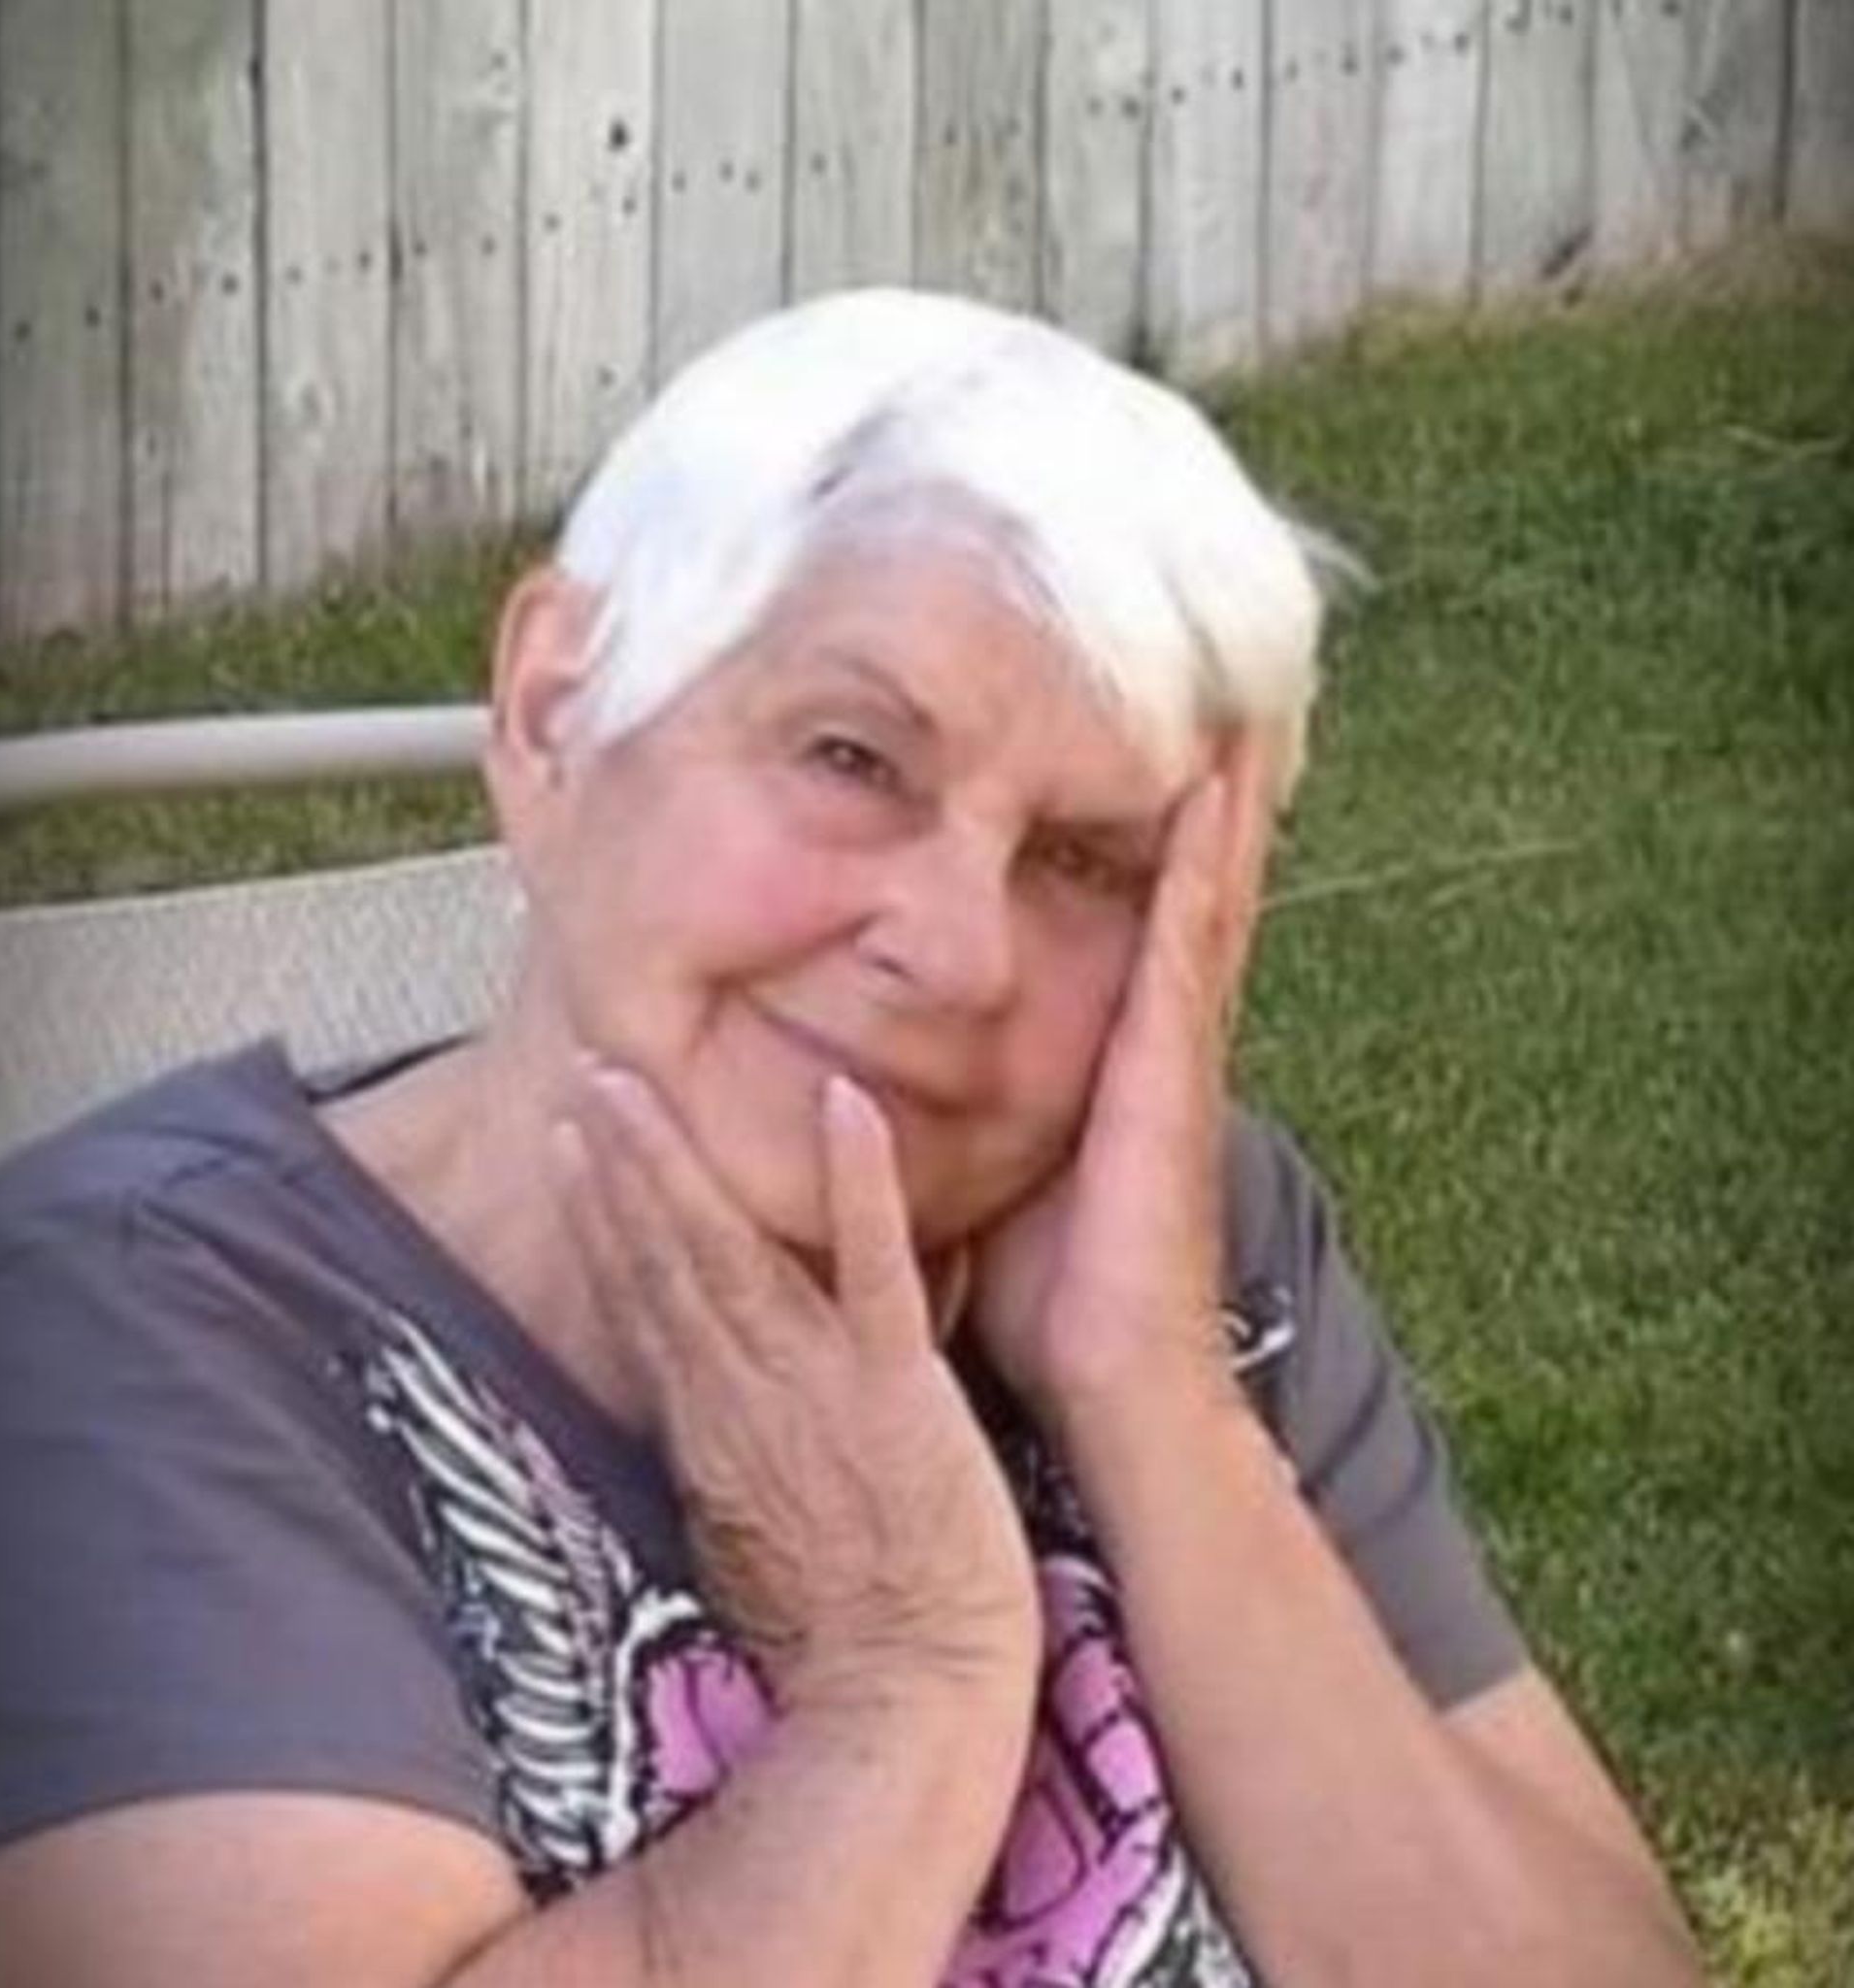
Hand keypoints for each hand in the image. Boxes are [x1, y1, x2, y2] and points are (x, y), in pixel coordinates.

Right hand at [554, 1063, 1038, 1713]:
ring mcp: (817, 1379)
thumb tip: (691, 1399)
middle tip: (585, 1072)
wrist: (913, 1686)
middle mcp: (744, 1389)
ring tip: (635, 1084)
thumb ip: (718, 1450)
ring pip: (731, 1251)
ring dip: (678, 1162)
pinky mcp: (899, 1383)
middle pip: (665, 1259)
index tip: (565, 1141)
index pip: (642, 1298)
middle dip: (619, 1163)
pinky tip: (844, 1103)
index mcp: (709, 1423)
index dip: (601, 1216)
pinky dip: (856, 1184)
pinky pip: (876, 1266)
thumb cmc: (837, 1628)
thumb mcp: (744, 1534)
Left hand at [967, 727, 1274, 1429]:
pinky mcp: (1172, 1068)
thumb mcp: (994, 1174)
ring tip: (1228, 693)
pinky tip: (1211, 784)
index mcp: (1117, 1058)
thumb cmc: (1050, 1292)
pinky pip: (1188, 940)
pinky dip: (1207, 858)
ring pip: (1201, 891)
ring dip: (1217, 796)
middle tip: (1208, 682)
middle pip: (1185, 885)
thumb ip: (965, 1111)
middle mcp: (1157, 1036)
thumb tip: (884, 1073)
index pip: (1137, 921)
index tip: (1133, 743)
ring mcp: (1176, 1047)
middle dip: (1199, 791)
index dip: (1148, 837)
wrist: (1111, 1382)